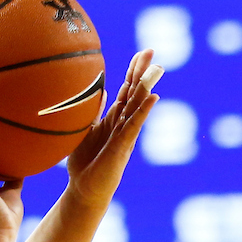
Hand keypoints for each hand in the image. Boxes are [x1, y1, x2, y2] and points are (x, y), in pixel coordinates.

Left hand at [65, 49, 162, 208]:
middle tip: (151, 51)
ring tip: (158, 68)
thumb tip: (98, 91)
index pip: (127, 90)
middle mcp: (122, 124)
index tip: (143, 53)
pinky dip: (143, 111)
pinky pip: (135, 125)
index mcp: (113, 119)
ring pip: (138, 106)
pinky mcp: (123, 146)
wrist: (84, 189)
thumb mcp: (84, 131)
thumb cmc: (84, 163)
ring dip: (147, 87)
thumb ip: (91, 113)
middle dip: (143, 72)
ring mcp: (124, 134)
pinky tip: (153, 97)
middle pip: (135, 93)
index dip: (134, 71)